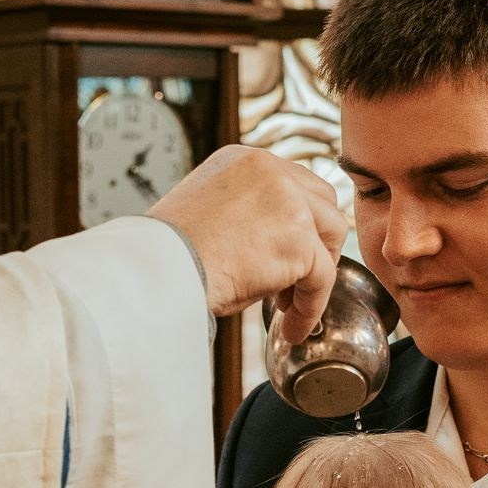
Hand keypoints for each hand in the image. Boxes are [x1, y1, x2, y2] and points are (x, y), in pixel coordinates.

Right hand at [149, 144, 346, 336]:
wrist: (156, 274)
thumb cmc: (167, 256)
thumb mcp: (207, 216)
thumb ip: (244, 215)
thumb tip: (270, 247)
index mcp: (244, 160)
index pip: (295, 183)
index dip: (299, 223)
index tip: (287, 255)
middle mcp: (270, 170)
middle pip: (324, 203)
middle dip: (318, 243)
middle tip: (295, 281)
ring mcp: (289, 202)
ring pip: (331, 237)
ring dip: (317, 275)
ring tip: (290, 306)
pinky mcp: (298, 240)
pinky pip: (321, 278)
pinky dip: (311, 307)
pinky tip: (294, 327)